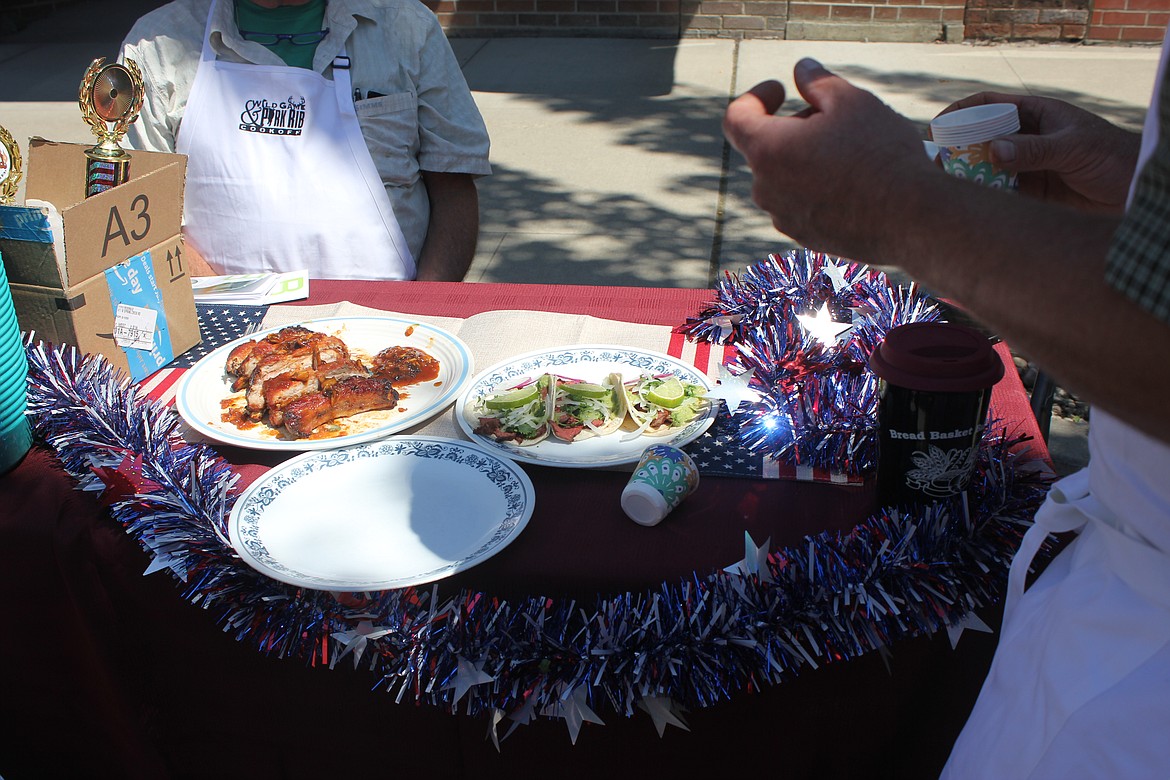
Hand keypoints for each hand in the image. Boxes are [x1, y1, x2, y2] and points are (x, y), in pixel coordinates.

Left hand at [723, 59, 932, 259]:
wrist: (911, 219)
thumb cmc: (880, 155)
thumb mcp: (852, 102)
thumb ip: (818, 83)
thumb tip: (802, 70)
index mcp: (768, 151)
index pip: (737, 118)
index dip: (756, 97)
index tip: (782, 90)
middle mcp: (765, 189)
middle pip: (767, 146)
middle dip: (794, 127)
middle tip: (839, 120)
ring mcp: (783, 217)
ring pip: (785, 176)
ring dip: (806, 158)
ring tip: (852, 154)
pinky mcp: (804, 237)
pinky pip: (801, 203)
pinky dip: (818, 187)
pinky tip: (856, 184)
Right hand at [938, 92, 1140, 212]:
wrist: (1134, 191)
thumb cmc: (1112, 156)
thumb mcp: (1073, 147)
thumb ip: (1033, 150)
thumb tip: (992, 152)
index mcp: (1037, 115)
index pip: (991, 105)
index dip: (962, 112)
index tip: (939, 127)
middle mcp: (1027, 138)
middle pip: (982, 138)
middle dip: (958, 148)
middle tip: (937, 162)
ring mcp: (1027, 166)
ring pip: (987, 167)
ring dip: (967, 175)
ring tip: (947, 185)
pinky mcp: (1030, 193)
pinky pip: (999, 192)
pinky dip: (983, 196)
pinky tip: (970, 202)